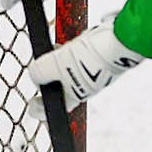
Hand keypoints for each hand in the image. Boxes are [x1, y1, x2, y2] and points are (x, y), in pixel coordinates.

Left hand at [28, 18, 142, 106]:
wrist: (118, 42)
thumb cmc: (88, 58)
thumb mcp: (54, 64)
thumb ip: (40, 72)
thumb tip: (33, 75)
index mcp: (74, 96)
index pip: (55, 109)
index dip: (40, 109)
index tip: (33, 103)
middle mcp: (85, 88)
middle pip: (61, 86)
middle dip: (49, 76)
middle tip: (40, 68)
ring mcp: (93, 74)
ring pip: (71, 70)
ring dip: (60, 61)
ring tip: (55, 49)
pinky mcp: (101, 60)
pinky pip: (82, 59)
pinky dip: (73, 52)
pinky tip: (72, 43)